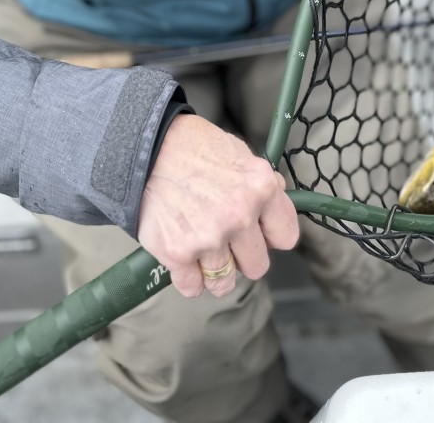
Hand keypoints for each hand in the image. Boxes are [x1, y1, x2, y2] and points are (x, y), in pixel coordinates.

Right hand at [137, 114, 298, 298]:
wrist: (147, 147)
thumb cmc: (193, 146)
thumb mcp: (239, 152)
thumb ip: (262, 180)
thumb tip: (277, 200)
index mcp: (261, 188)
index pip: (286, 236)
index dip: (271, 235)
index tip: (259, 232)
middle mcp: (240, 216)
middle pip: (257, 266)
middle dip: (242, 256)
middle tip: (226, 240)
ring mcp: (209, 238)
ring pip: (225, 283)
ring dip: (215, 272)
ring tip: (203, 251)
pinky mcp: (178, 253)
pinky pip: (192, 287)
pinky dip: (188, 278)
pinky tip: (184, 257)